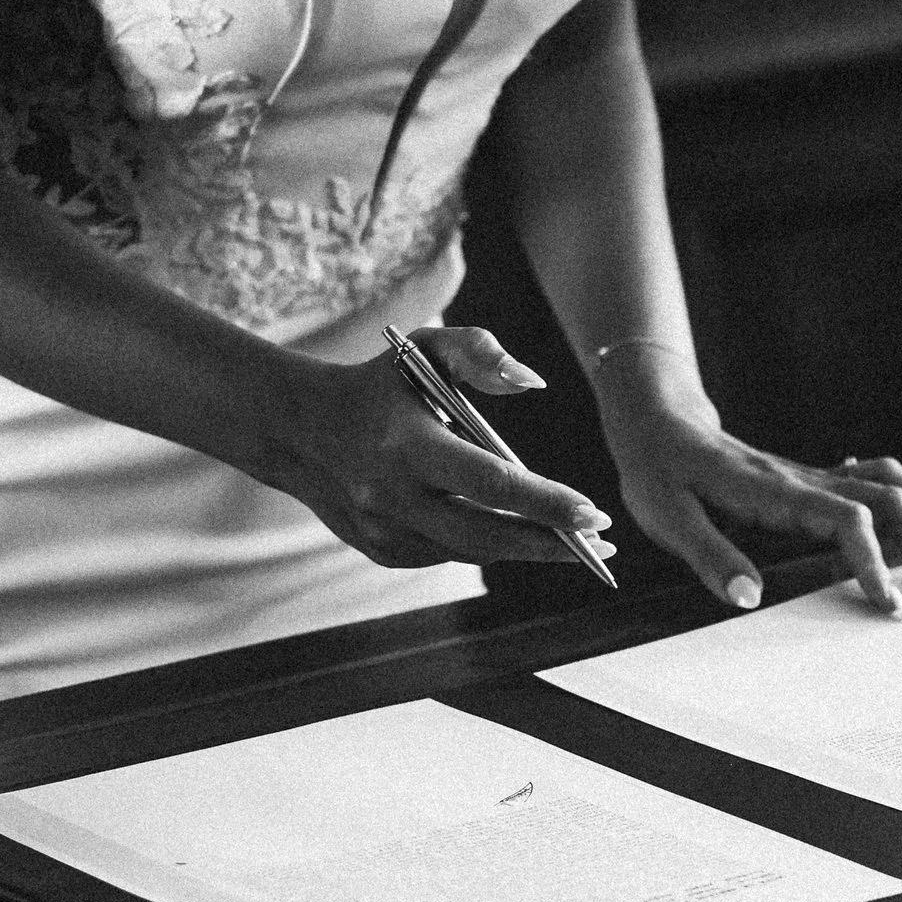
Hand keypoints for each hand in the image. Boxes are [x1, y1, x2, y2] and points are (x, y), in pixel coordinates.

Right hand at [256, 326, 615, 569]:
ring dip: (524, 548)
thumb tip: (533, 381)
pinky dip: (483, 543)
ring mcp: (385, 533)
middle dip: (551, 545)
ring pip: (471, 551)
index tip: (596, 515)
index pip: (492, 484)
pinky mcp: (384, 553)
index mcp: (407, 447)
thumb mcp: (424, 348)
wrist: (299, 430)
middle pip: (488, 537)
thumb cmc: (379, 384)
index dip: (546, 503)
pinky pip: (448, 553)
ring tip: (572, 542)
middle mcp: (393, 497)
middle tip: (602, 546)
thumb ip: (481, 350)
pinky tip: (513, 532)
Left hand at [592, 349, 901, 614]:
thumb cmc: (658, 472)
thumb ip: (709, 557)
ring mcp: (813, 477)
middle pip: (889, 499)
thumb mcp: (667, 517)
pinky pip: (876, 480)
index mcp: (774, 491)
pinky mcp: (812, 480)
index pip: (846, 520)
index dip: (874, 562)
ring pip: (892, 485)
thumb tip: (750, 598)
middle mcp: (805, 479)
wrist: (659, 423)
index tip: (889, 606)